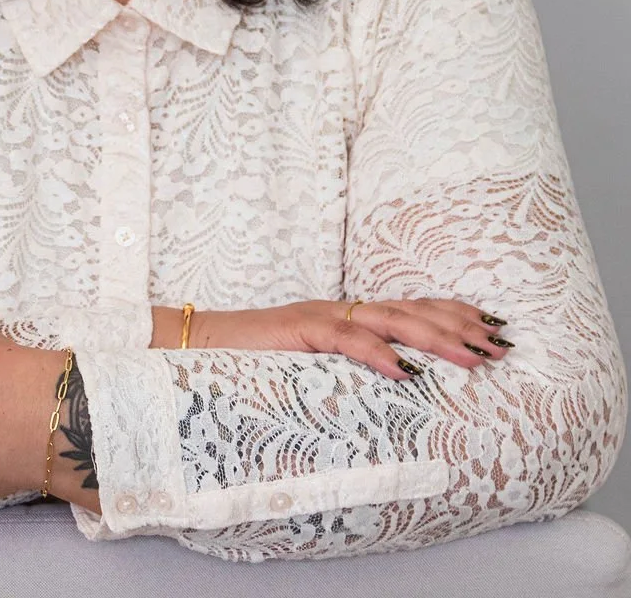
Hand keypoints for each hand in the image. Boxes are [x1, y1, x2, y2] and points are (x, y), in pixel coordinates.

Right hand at [193, 298, 513, 380]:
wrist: (197, 344)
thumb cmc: (254, 362)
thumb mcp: (313, 367)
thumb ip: (348, 370)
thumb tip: (395, 388)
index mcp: (349, 317)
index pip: (413, 308)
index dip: (455, 314)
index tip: (494, 328)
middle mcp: (341, 310)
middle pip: (412, 311)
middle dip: (461, 327)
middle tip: (500, 346)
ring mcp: (320, 316)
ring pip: (388, 320)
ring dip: (434, 338)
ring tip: (470, 356)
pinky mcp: (296, 330)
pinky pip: (342, 340)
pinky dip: (375, 352)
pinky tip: (404, 369)